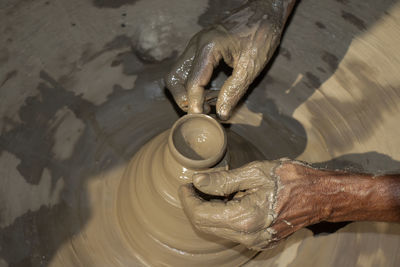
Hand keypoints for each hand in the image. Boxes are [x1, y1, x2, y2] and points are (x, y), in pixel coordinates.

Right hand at [165, 0, 285, 119]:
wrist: (265, 10)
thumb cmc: (262, 34)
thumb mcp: (251, 66)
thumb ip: (234, 91)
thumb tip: (221, 114)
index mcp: (208, 47)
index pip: (192, 82)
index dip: (194, 104)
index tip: (201, 118)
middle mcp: (196, 44)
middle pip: (174, 78)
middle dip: (183, 98)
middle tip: (201, 110)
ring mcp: (196, 44)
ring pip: (178, 73)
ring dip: (186, 92)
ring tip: (205, 103)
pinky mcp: (200, 47)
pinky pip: (187, 68)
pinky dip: (193, 83)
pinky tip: (209, 91)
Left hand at [180, 159, 399, 249]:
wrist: (319, 196)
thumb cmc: (290, 180)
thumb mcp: (254, 172)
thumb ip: (223, 180)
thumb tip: (198, 181)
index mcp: (244, 218)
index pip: (201, 215)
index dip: (188, 200)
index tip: (185, 184)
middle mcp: (247, 236)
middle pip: (205, 226)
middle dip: (194, 205)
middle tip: (194, 186)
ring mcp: (254, 241)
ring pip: (216, 230)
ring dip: (207, 211)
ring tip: (210, 189)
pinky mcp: (259, 240)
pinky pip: (230, 231)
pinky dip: (221, 216)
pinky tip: (226, 199)